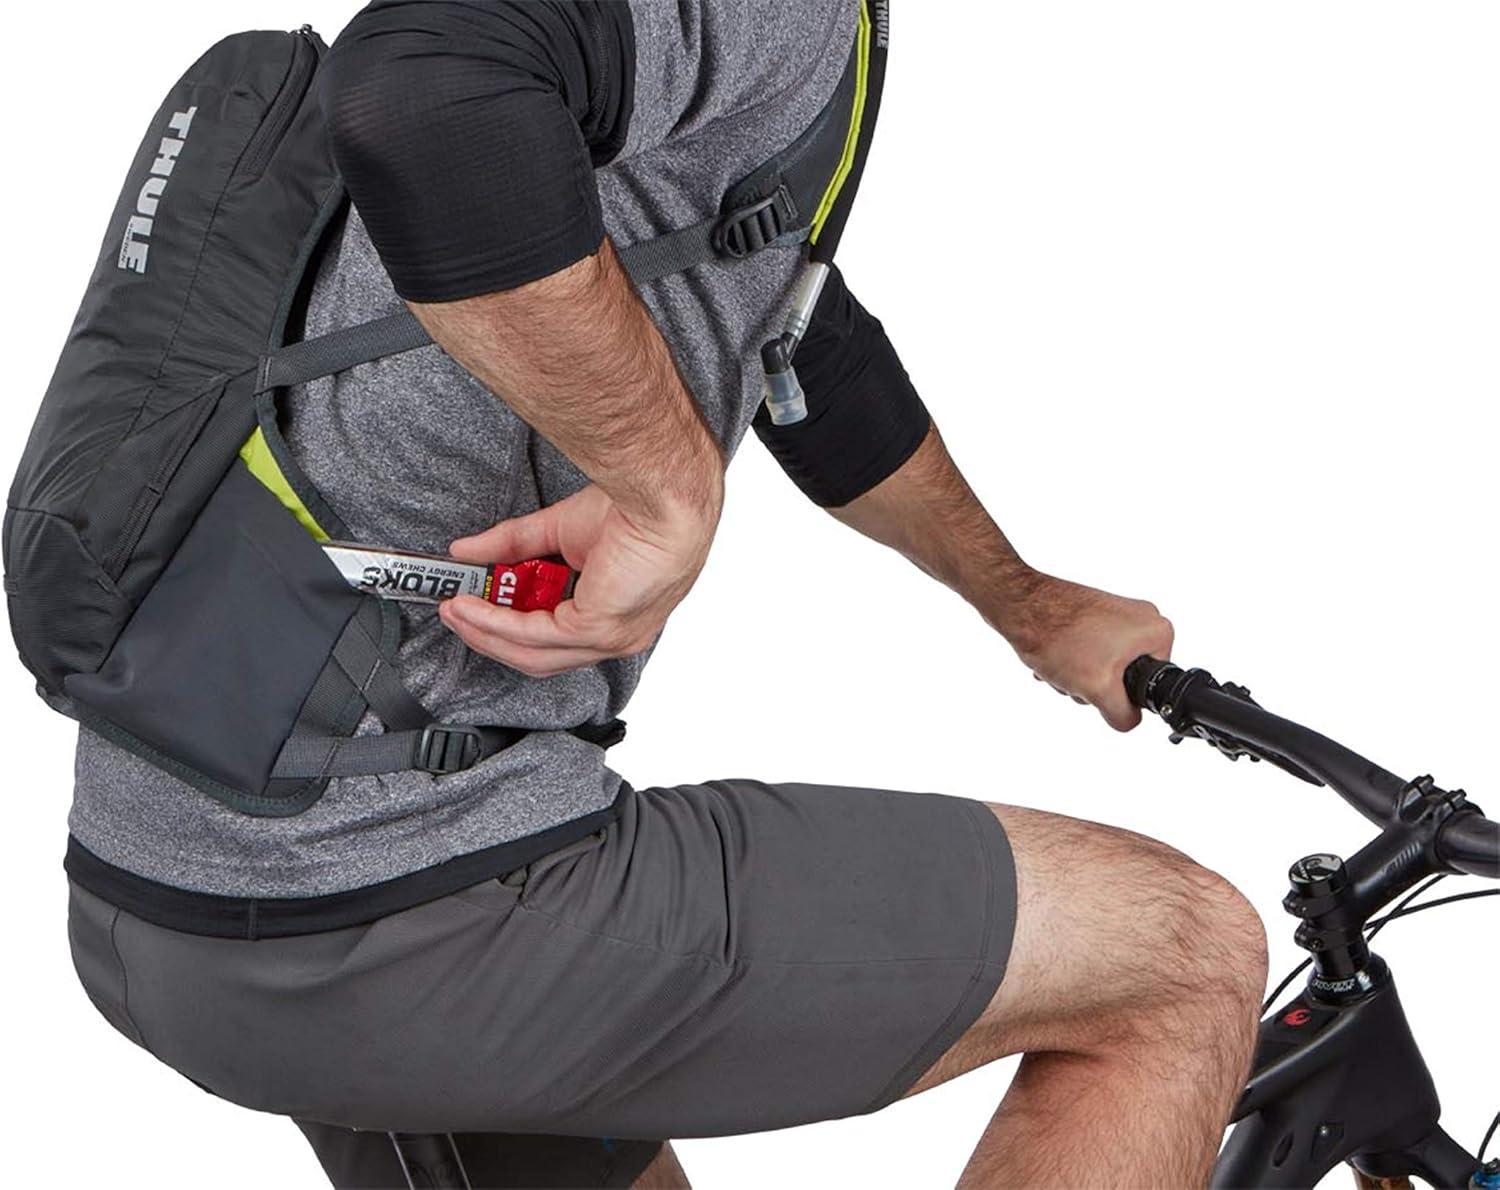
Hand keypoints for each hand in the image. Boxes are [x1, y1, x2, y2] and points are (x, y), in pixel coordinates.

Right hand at [438, 483, 718, 676]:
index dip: (511, 629)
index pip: (558, 638)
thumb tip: (467, 551)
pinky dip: (496, 624)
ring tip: (455, 611)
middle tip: (455, 614)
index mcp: (617, 615)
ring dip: (486, 633)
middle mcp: (616, 635)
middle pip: (540, 654)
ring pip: (533, 653)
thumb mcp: (560, 530)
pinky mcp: (597, 630)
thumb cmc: (639, 508)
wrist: (663, 496)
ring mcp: (608, 638)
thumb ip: (513, 545)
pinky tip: (473, 608)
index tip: (474, 610)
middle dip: (490, 636)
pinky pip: (534, 635)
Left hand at [1005, 574, 1173, 731]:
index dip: (1119, 696)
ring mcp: (1114, 615)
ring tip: (1059, 663)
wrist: (1019, 604)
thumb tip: (1127, 720)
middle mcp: (1141, 618)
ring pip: (1100, 668)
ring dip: (1075, 676)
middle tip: (1074, 674)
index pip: (1148, 689)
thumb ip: (1122, 714)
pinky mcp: (1091, 616)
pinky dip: (1067, 661)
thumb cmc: (1058, 636)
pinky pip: (1086, 653)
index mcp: (1158, 632)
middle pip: (1122, 679)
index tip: (1098, 683)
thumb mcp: (1099, 689)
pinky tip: (1050, 657)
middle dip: (1091, 685)